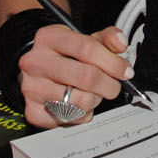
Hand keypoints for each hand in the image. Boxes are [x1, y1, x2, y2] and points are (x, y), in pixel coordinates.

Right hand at [16, 23, 136, 128]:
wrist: (36, 71)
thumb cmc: (63, 55)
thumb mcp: (83, 39)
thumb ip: (106, 38)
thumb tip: (121, 43)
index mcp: (49, 38)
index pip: (87, 48)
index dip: (113, 62)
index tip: (125, 71)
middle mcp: (36, 62)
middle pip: (86, 77)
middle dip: (109, 85)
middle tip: (113, 86)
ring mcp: (32, 88)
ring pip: (81, 101)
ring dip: (95, 100)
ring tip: (92, 93)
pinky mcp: (33, 112)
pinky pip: (71, 119)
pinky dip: (82, 114)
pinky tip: (78, 103)